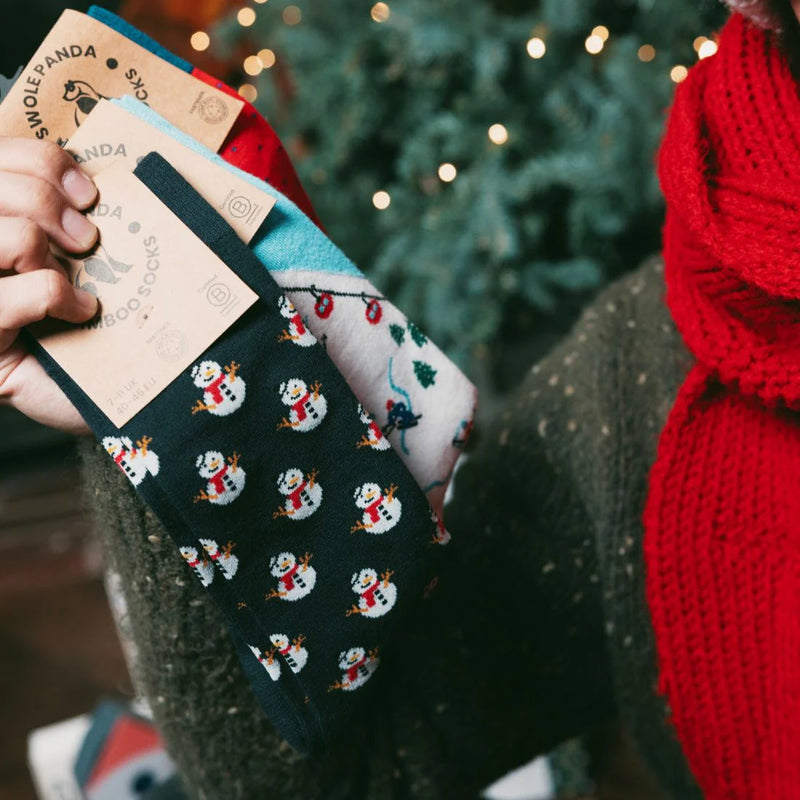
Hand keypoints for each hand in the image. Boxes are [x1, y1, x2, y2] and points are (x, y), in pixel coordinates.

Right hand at [0, 137, 98, 434]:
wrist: (126, 399)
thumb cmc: (106, 325)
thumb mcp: (93, 263)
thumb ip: (75, 217)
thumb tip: (88, 177)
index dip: (39, 161)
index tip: (90, 194)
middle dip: (43, 200)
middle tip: (86, 239)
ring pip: (0, 234)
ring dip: (43, 247)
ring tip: (73, 273)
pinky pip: (6, 297)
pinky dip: (54, 295)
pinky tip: (80, 312)